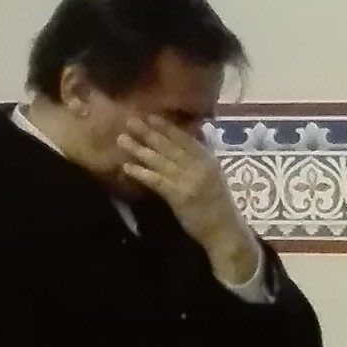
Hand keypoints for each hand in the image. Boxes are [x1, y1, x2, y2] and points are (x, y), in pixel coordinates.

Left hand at [114, 111, 259, 290]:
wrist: (225, 231)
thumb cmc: (218, 204)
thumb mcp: (213, 176)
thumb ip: (199, 159)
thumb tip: (188, 139)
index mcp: (208, 160)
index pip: (185, 138)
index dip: (166, 126)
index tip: (150, 115)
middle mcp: (199, 166)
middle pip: (170, 146)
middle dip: (148, 132)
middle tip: (130, 120)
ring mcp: (189, 181)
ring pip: (160, 161)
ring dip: (139, 149)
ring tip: (122, 139)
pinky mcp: (180, 196)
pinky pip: (157, 181)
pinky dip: (141, 173)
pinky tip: (127, 167)